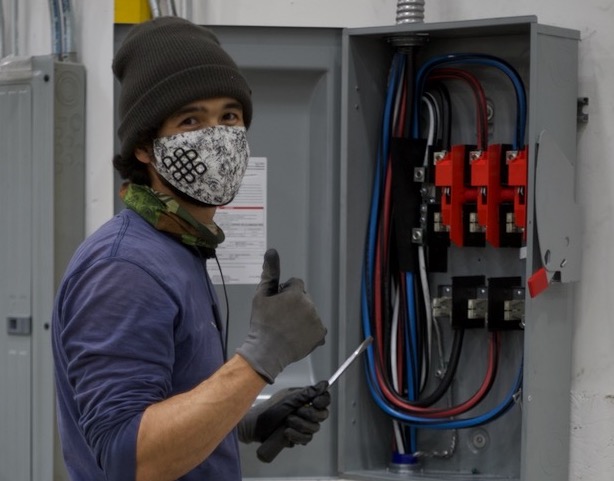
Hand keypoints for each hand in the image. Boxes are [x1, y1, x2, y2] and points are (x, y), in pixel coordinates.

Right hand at [236, 249, 326, 382]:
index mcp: (296, 294)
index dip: (286, 292)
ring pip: (310, 312)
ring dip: (302, 316)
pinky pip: (317, 327)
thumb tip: (272, 251)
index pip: (296, 284)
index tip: (277, 303)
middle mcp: (309, 305)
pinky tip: (297, 336)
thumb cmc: (261, 323)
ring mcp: (316, 320)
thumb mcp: (261, 296)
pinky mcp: (320, 335)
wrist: (266, 351)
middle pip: (304, 298)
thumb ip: (270, 273)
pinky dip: (310, 330)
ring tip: (288, 328)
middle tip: (281, 317)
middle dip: (295, 304)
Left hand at [238, 380, 329, 445]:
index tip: (315, 403)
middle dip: (309, 416)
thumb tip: (324, 384)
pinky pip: (306, 439)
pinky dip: (297, 437)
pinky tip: (287, 434)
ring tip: (287, 424)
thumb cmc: (268, 410)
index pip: (323, 399)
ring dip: (301, 426)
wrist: (255, 427)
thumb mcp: (288, 399)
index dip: (323, 402)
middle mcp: (305, 411)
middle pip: (321, 415)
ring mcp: (302, 424)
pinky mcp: (297, 436)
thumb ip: (306, 393)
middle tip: (295, 413)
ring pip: (314, 429)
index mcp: (303, 399)